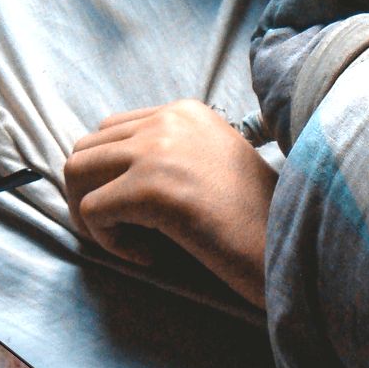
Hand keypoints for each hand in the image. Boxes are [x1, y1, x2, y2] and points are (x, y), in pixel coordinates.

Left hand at [64, 99, 277, 307]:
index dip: (107, 177)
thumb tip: (111, 179)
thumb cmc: (259, 221)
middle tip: (118, 233)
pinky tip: (147, 256)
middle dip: (88, 195)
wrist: (292, 246)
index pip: (110, 131)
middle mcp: (168, 119)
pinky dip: (108, 242)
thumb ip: (171, 157)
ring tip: (127, 243)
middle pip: (85, 149)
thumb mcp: (215, 166)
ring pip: (76, 173)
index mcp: (185, 111)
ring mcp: (158, 151)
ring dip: (90, 215)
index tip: (135, 214)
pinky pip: (92, 211)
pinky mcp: (151, 189)